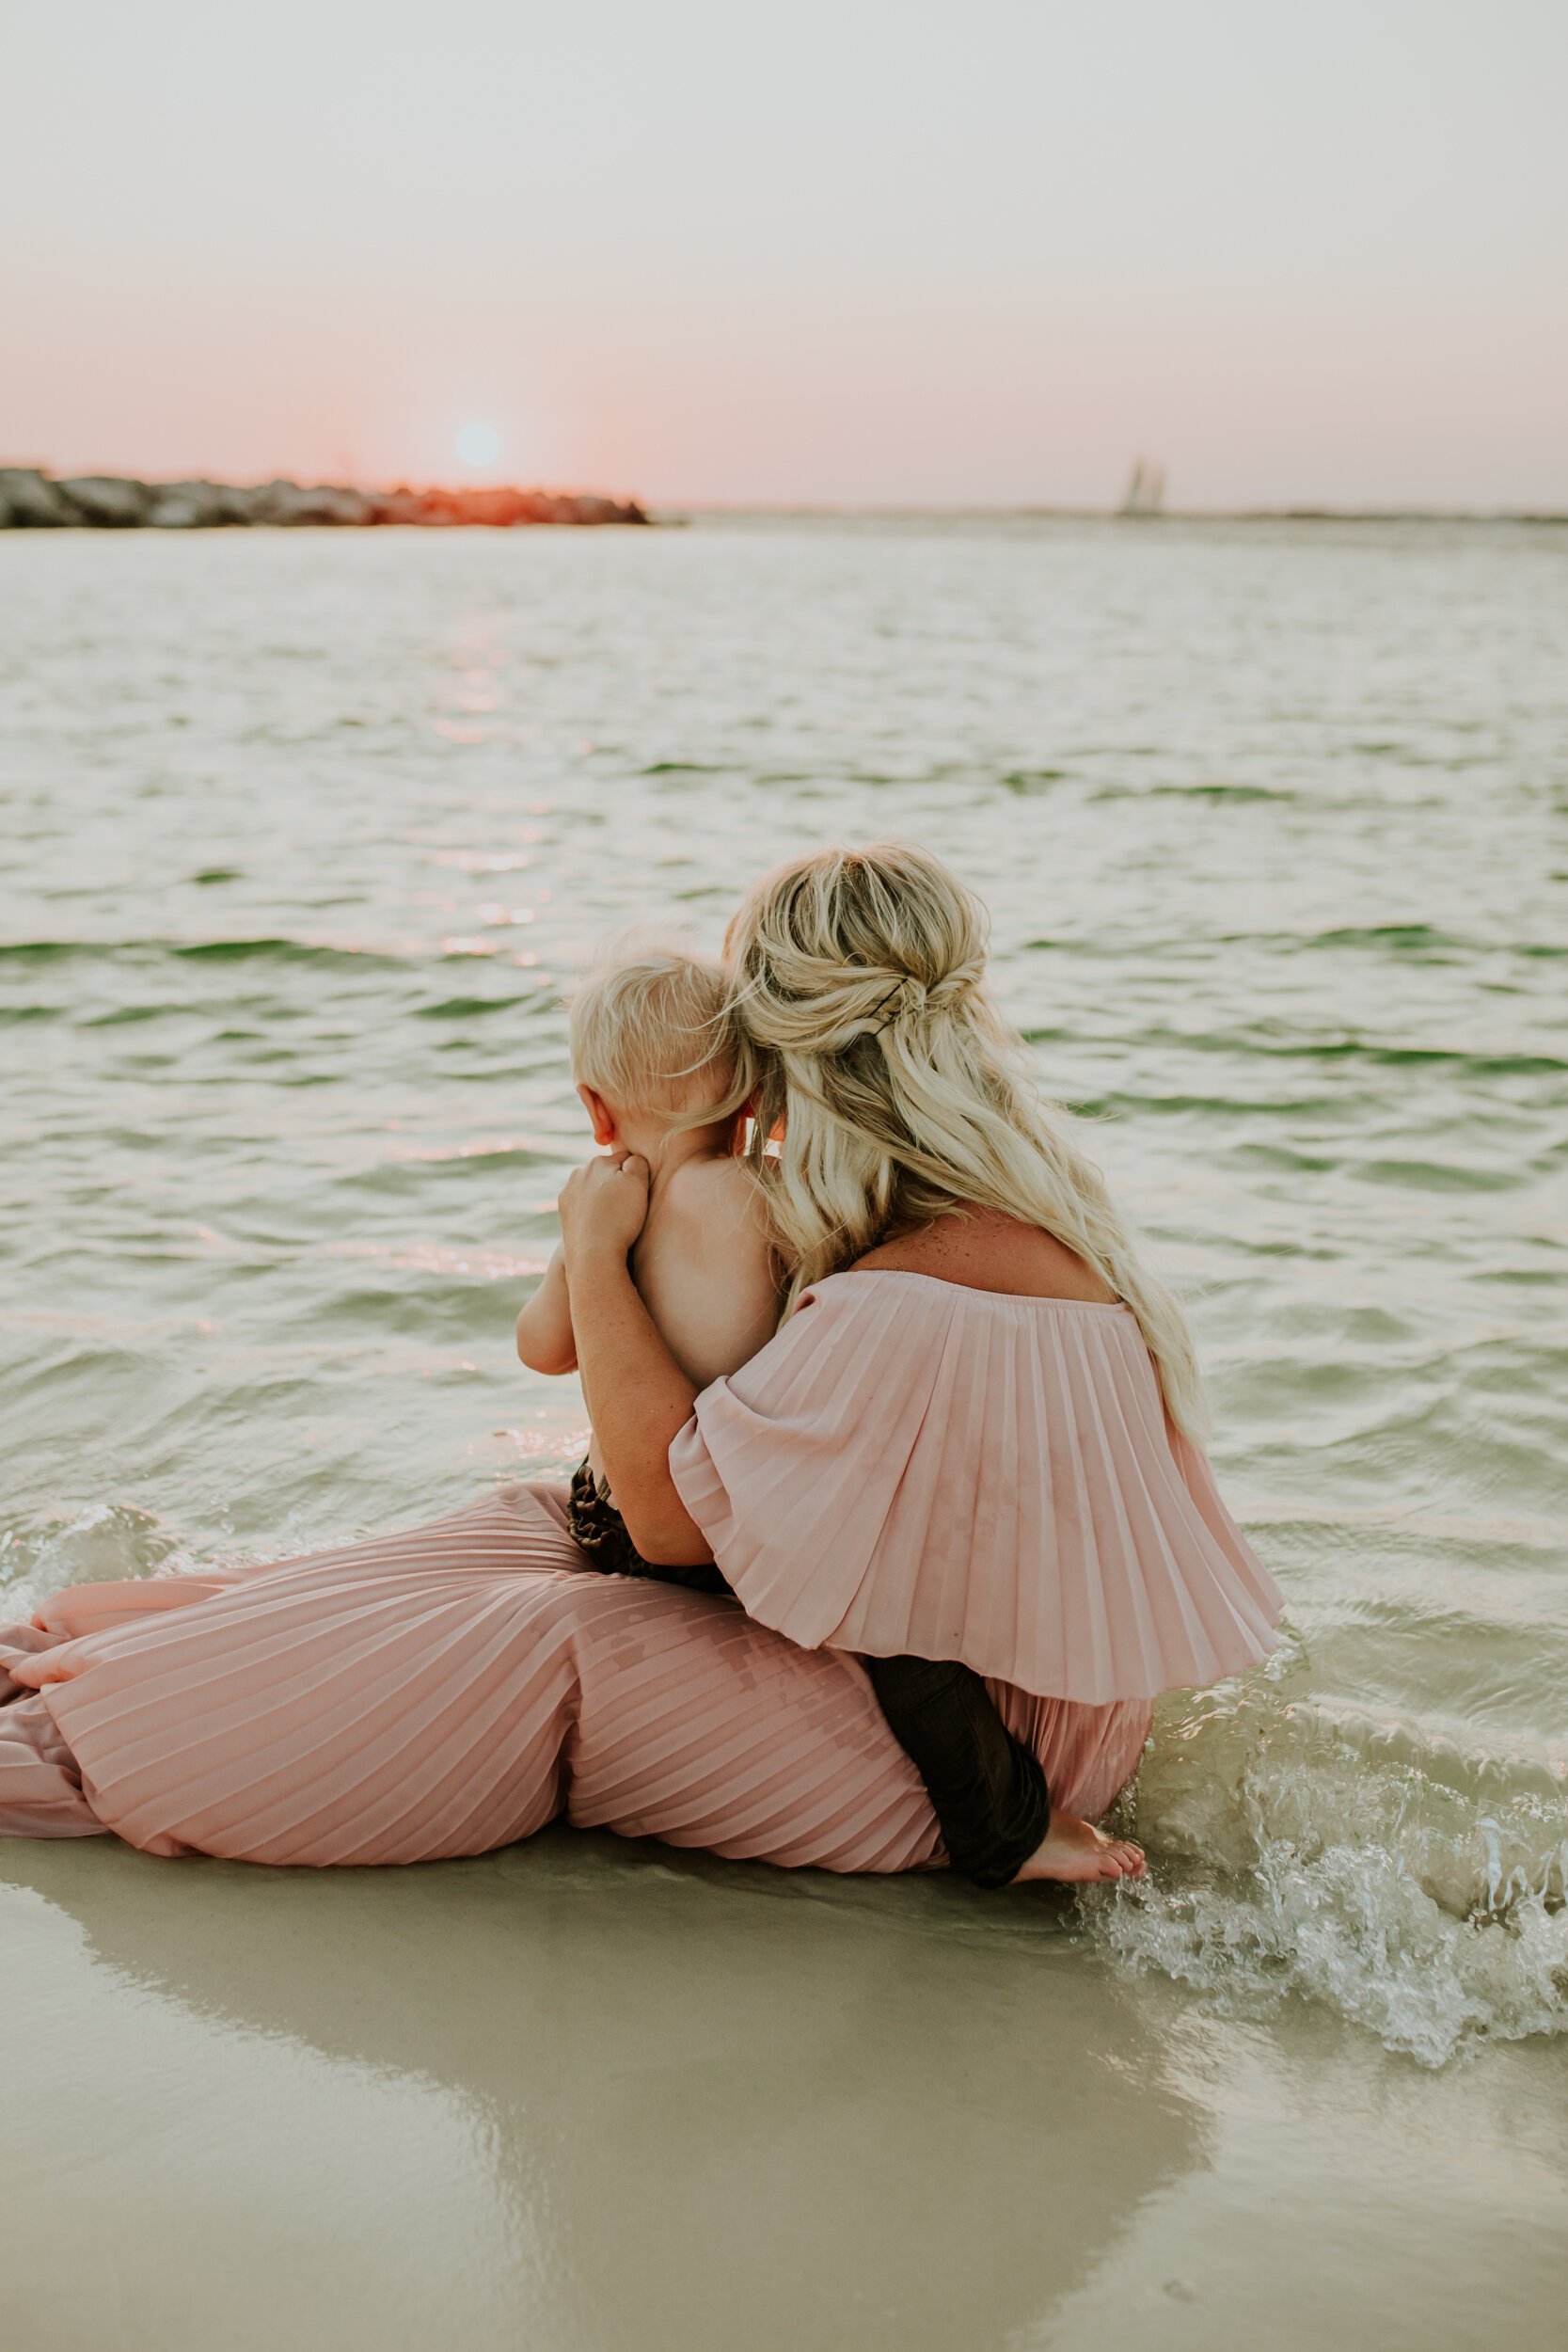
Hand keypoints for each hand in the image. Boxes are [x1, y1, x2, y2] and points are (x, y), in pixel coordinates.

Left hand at [558, 1151, 649, 1266]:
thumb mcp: (638, 1183)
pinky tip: (600, 1224)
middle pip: (607, 1173)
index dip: (637, 1176)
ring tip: (614, 1218)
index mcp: (598, 1161)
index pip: (626, 1159)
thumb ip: (638, 1162)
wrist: (593, 1253)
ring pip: (594, 1188)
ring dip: (604, 1197)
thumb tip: (631, 1159)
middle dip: (617, 1184)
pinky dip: (592, 1210)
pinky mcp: (564, 1212)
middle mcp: (579, 1172)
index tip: (639, 1194)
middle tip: (628, 1207)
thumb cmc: (620, 1218)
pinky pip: (584, 1205)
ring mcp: (568, 1193)